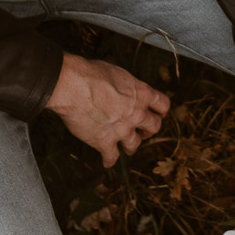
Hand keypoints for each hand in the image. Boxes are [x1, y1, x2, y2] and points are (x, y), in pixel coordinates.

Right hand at [45, 54, 169, 166]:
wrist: (72, 87)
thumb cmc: (90, 74)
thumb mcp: (117, 73)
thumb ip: (126, 85)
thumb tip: (125, 87)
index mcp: (141, 94)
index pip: (163, 104)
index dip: (160, 110)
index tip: (157, 113)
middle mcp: (136, 113)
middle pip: (154, 126)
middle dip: (149, 130)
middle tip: (144, 131)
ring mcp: (122, 130)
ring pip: (135, 144)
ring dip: (131, 146)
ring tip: (128, 147)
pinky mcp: (105, 142)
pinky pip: (111, 157)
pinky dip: (109, 160)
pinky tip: (107, 162)